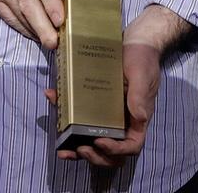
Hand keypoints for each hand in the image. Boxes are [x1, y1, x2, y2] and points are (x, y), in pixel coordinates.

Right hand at [0, 0, 65, 48]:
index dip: (50, 3)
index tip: (60, 18)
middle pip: (29, 5)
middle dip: (42, 25)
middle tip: (55, 42)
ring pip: (18, 13)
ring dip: (33, 30)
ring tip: (48, 43)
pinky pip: (7, 14)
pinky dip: (19, 26)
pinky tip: (32, 34)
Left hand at [54, 4, 188, 166]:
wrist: (135, 41)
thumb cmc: (143, 58)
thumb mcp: (143, 76)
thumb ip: (140, 97)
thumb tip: (139, 118)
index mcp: (137, 119)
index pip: (131, 146)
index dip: (116, 150)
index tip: (100, 141)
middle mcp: (123, 121)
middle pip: (111, 153)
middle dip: (94, 156)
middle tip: (79, 148)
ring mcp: (108, 115)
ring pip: (93, 141)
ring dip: (78, 150)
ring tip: (63, 149)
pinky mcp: (94, 105)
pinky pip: (79, 118)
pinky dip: (65, 119)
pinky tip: (53, 103)